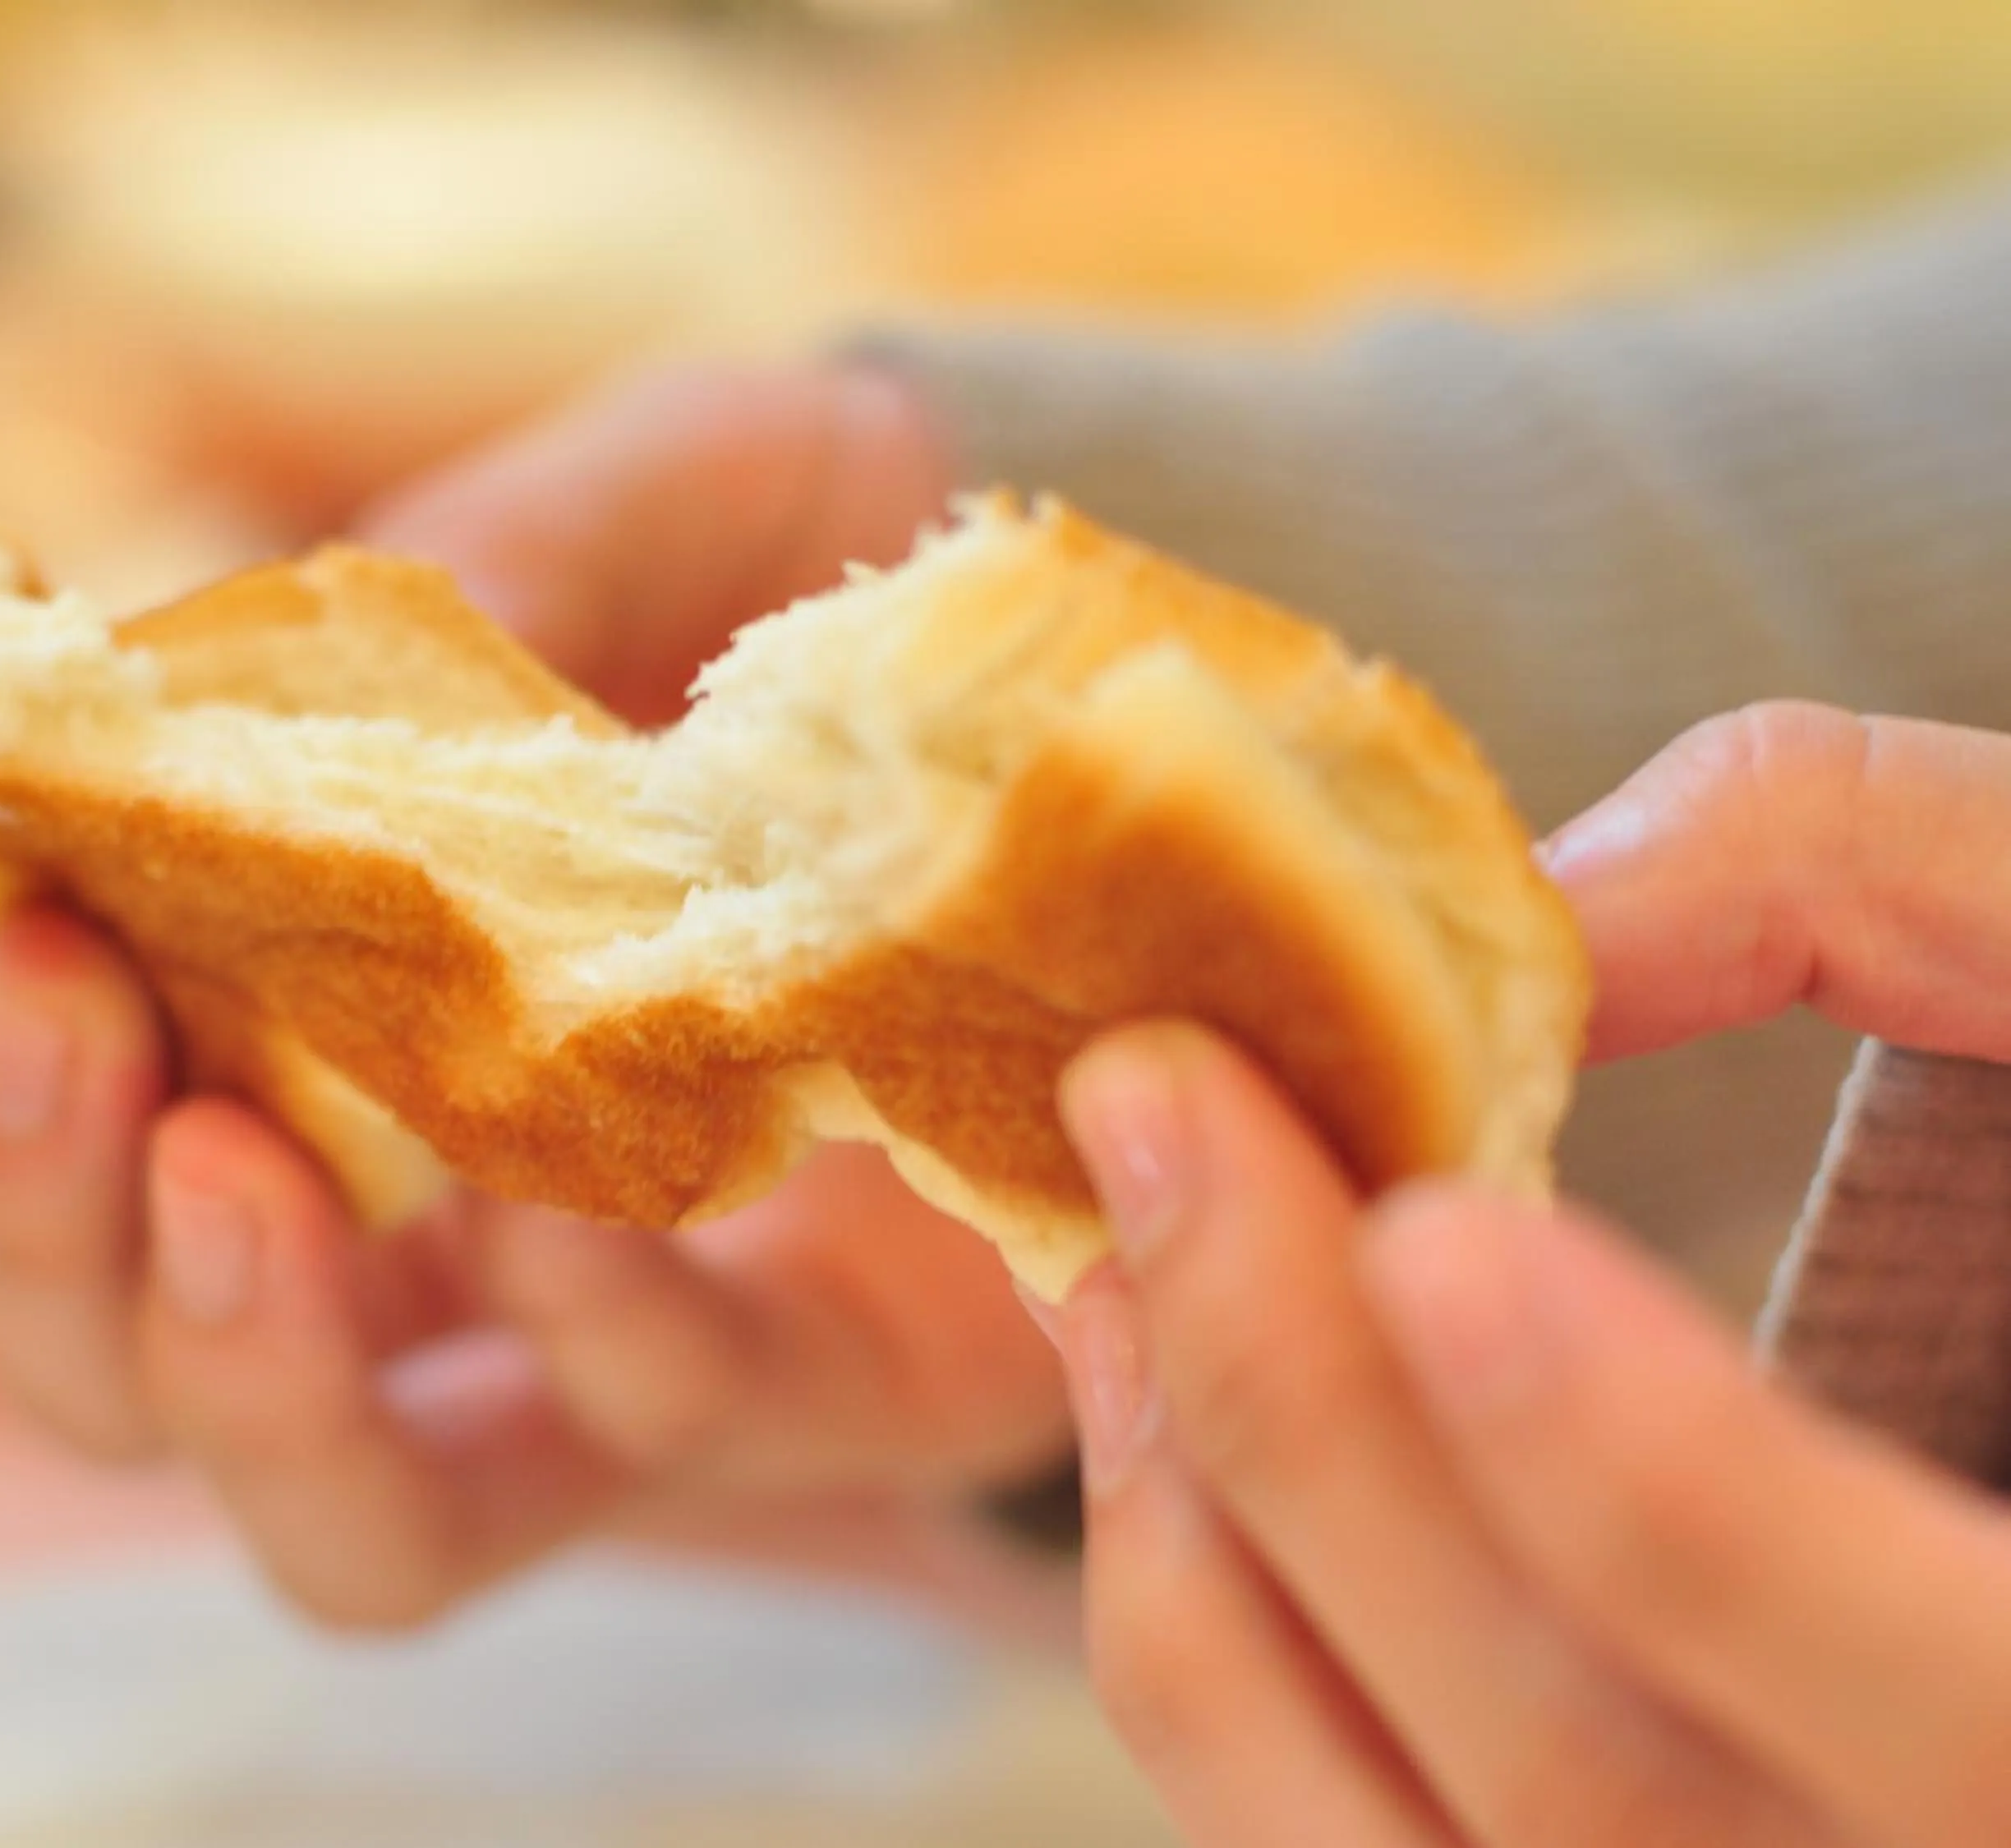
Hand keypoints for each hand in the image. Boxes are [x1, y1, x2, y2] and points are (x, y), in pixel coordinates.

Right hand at [0, 362, 1083, 1639]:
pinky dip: (595, 1327)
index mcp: (311, 1056)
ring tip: (243, 1170)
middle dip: (30, 1241)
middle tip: (58, 1026)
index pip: (17, 1174)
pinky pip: (662, 1436)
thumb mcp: (636, 512)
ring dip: (245, 1375)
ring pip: (350, 1516)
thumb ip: (435, 605)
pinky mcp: (828, 1386)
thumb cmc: (842, 586)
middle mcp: (428, 1248)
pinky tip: (576, 1196)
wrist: (1140, 687)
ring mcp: (617, 1352)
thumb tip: (202, 710)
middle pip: (127, 1385)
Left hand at [1044, 702, 2010, 1845]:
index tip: (1442, 1227)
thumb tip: (1547, 918)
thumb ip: (1894, 880)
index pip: (1968, 1712)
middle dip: (1324, 1433)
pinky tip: (1154, 1420)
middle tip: (1147, 1105)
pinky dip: (1215, 1657)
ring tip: (1104, 1247)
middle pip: (1602, 1792)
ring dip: (1210, 1549)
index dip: (1675, 1493)